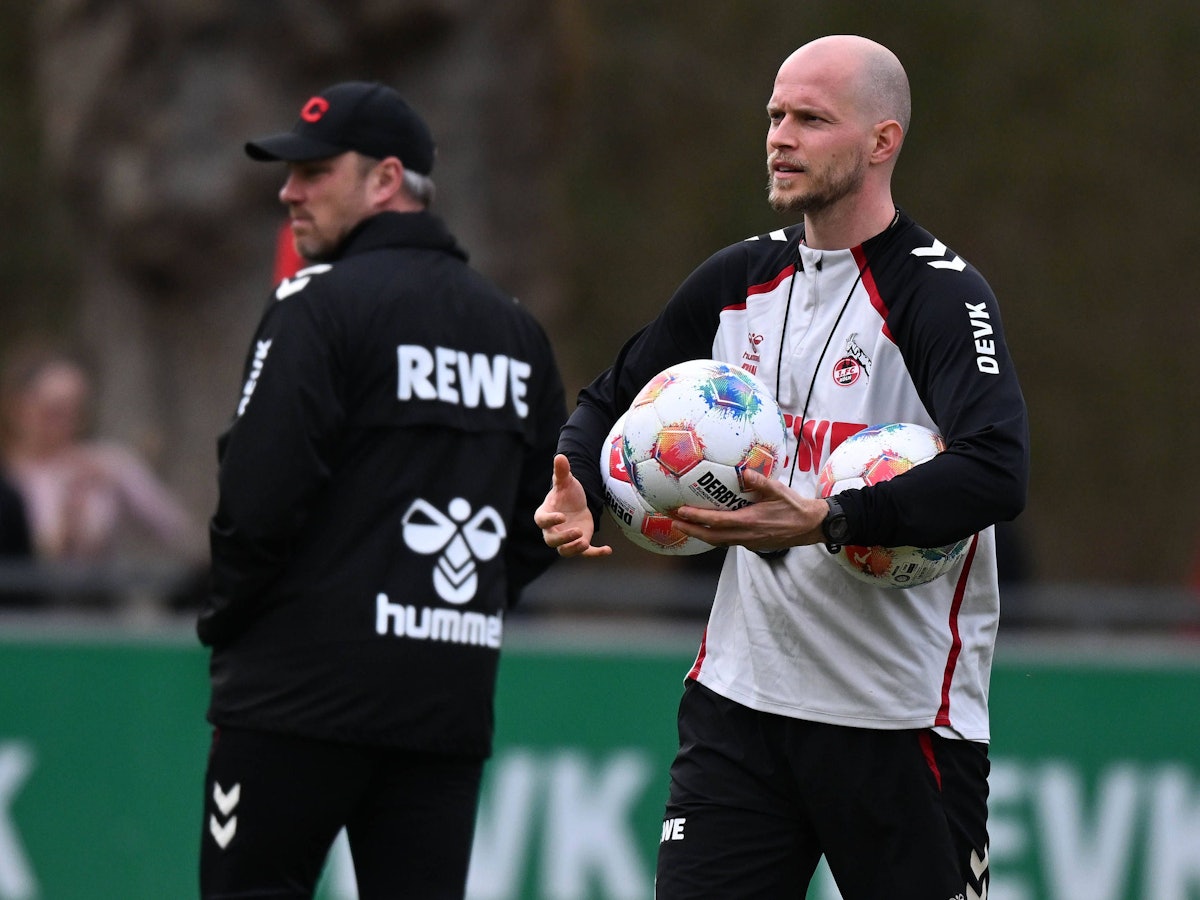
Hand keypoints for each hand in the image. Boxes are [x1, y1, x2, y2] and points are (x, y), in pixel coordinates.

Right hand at [534, 454, 612, 557]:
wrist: (577, 503)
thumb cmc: (567, 492)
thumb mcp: (566, 481)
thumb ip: (562, 471)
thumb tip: (560, 456)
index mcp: (545, 514)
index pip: (542, 520)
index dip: (550, 520)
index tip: (561, 516)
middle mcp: (553, 530)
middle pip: (552, 540)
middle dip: (563, 539)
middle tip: (577, 532)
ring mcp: (566, 539)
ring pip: (565, 551)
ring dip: (574, 549)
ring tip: (585, 542)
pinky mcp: (580, 543)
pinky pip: (586, 552)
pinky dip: (596, 553)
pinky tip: (608, 550)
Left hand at [671, 469, 826, 551]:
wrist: (810, 526)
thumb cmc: (795, 507)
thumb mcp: (779, 491)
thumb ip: (760, 482)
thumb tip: (744, 472)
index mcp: (750, 522)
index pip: (717, 521)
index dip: (697, 518)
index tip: (681, 512)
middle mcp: (746, 535)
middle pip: (712, 537)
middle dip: (691, 530)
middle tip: (674, 522)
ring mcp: (748, 542)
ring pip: (719, 541)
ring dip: (700, 535)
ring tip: (685, 526)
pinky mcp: (752, 544)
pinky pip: (728, 541)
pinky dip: (714, 536)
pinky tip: (709, 528)